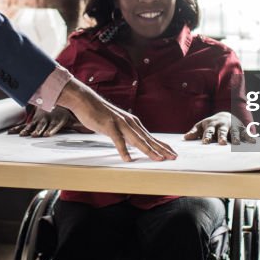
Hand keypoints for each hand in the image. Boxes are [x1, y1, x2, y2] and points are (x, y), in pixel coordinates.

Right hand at [8, 106, 85, 136]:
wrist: (52, 99)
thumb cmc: (64, 112)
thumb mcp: (72, 117)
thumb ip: (79, 124)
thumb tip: (90, 129)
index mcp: (56, 119)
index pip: (54, 124)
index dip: (51, 129)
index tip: (48, 134)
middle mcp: (47, 119)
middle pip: (42, 125)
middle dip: (38, 130)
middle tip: (33, 135)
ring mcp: (39, 120)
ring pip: (32, 125)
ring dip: (27, 129)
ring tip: (22, 135)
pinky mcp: (32, 121)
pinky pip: (24, 124)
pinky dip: (18, 128)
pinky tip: (11, 132)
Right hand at [56, 79, 176, 161]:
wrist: (86, 101)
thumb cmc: (101, 114)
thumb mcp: (117, 125)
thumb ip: (126, 133)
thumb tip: (134, 143)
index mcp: (133, 123)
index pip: (151, 137)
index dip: (162, 146)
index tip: (172, 154)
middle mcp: (130, 123)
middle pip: (148, 139)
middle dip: (161, 149)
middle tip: (173, 157)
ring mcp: (120, 124)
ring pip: (137, 140)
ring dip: (148, 150)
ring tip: (158, 159)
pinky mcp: (109, 126)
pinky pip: (117, 140)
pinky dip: (123, 149)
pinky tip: (128, 158)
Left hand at [184, 112, 255, 144]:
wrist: (224, 115)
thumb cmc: (210, 124)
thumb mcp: (201, 125)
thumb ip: (194, 131)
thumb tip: (185, 138)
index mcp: (212, 125)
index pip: (208, 131)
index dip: (207, 137)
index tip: (205, 142)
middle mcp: (223, 125)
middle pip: (222, 131)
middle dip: (222, 137)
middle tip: (222, 143)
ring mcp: (232, 126)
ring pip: (234, 132)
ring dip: (235, 137)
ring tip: (237, 144)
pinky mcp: (241, 128)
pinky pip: (246, 133)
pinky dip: (249, 137)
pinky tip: (253, 142)